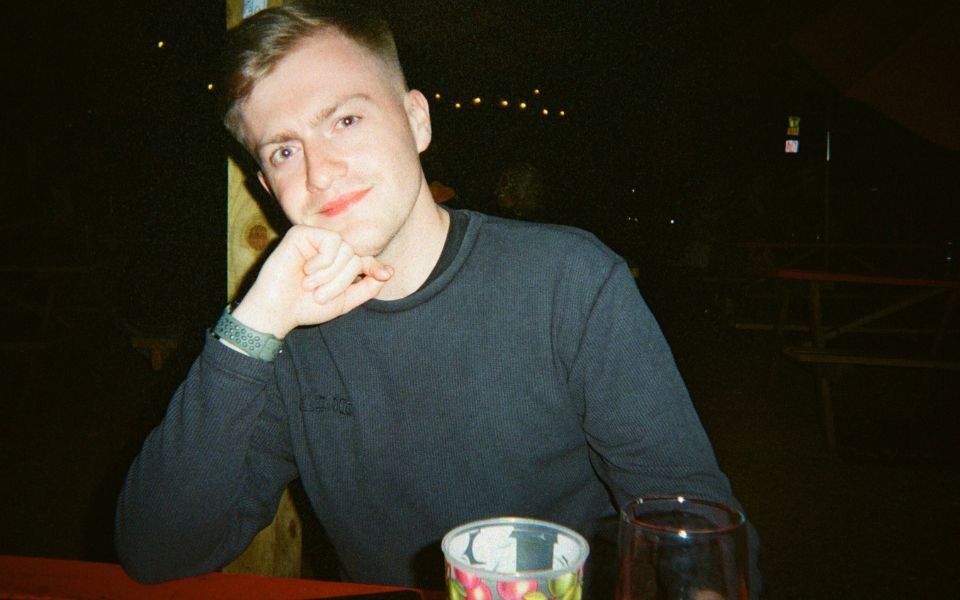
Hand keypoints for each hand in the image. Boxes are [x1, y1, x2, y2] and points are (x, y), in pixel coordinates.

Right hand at [231, 225, 391, 337]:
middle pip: (355, 256)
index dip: (375, 266)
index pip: (363, 259)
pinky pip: (331, 240)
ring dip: (331, 274)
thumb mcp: (344, 301)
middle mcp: (327, 249)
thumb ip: (366, 288)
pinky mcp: (302, 233)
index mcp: (337, 263)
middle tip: (320, 295)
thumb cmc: (307, 307)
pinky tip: (306, 270)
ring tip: (310, 285)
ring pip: (345, 249)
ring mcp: (315, 239)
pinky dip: (323, 261)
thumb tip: (388, 273)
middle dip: (341, 280)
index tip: (385, 274)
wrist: (277, 310)